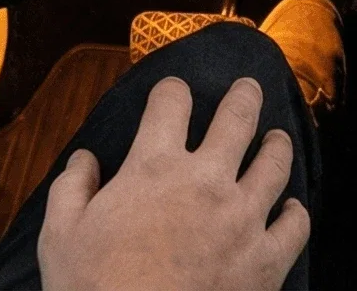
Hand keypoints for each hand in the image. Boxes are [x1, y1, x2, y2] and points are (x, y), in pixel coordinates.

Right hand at [39, 75, 308, 290]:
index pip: (170, 103)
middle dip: (244, 95)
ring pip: (274, 163)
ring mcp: (242, 219)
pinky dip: (295, 213)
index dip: (172, 91)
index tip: (174, 92)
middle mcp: (206, 181)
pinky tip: (291, 208)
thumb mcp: (60, 235)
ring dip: (277, 144)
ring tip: (277, 137)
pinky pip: (295, 226)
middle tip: (249, 87)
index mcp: (154, 167)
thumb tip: (84, 159)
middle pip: (237, 117)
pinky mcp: (266, 260)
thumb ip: (71, 189)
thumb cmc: (93, 289)